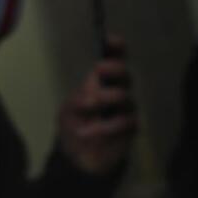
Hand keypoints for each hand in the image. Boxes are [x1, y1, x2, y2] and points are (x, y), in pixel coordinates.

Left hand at [57, 36, 136, 174]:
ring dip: (105, 99)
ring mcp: (124, 110)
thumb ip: (77, 100)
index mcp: (98, 84)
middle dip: (114, 69)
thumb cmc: (73, 128)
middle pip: (124, 75)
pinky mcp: (130, 128)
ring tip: (88, 107)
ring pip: (125, 97)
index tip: (113, 40)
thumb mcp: (68, 112)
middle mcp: (114, 93)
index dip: (115, 49)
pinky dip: (107, 126)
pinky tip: (91, 132)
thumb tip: (90, 95)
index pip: (111, 62)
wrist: (78, 158)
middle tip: (100, 69)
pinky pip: (126, 121)